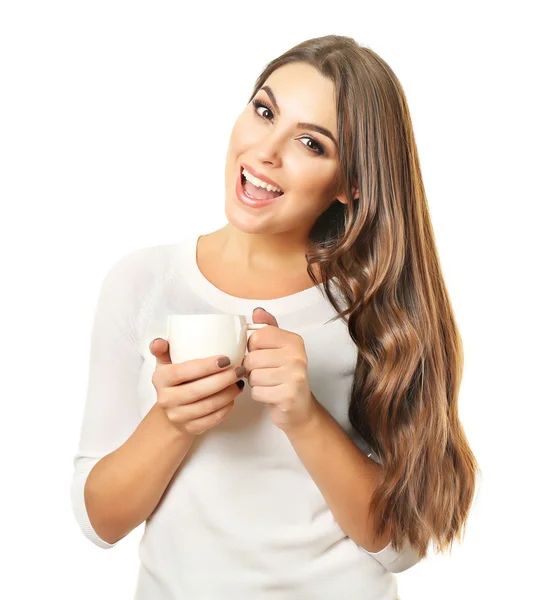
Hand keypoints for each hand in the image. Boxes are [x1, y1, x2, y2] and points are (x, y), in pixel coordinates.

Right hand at [149, 338, 245, 435]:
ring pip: (208, 406)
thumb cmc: (174, 381)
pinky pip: (213, 419)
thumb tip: (158, 342)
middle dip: (223, 379)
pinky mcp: (190, 428)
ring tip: (239, 382)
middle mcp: (166, 399)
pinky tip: (233, 397)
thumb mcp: (165, 363)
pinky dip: (226, 408)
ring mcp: (178, 416)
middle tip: (239, 370)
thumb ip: (162, 349)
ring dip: (228, 393)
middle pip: (199, 390)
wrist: (170, 411)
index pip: (184, 371)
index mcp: (161, 379)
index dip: (206, 366)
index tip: (226, 359)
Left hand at [241, 308, 319, 434]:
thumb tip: (257, 311)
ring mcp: (295, 376)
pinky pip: (257, 392)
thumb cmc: (285, 376)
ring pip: (253, 376)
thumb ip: (268, 328)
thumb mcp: (279, 348)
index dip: (252, 348)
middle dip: (251, 369)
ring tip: (268, 383)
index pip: (257, 337)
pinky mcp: (288, 396)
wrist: (300, 409)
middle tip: (264, 373)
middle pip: (252, 358)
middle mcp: (297, 356)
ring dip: (255, 383)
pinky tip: (271, 394)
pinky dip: (259, 395)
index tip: (262, 354)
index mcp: (294, 341)